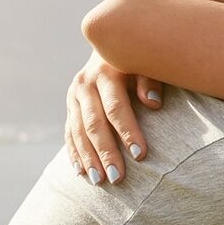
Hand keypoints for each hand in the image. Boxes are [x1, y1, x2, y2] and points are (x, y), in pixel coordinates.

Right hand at [66, 50, 162, 184]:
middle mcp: (85, 84)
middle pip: (95, 124)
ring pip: (78, 131)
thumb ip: (151, 80)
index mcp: (107, 73)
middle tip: (118, 178)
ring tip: (99, 182)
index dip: (128, 132)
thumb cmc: (141, 59)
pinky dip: (74, 153)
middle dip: (106, 153)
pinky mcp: (70, 106)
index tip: (141, 155)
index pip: (116, 107)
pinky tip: (81, 172)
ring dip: (88, 158)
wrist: (112, 43)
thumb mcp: (148, 63)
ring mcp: (74, 96)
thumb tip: (154, 104)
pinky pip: (69, 132)